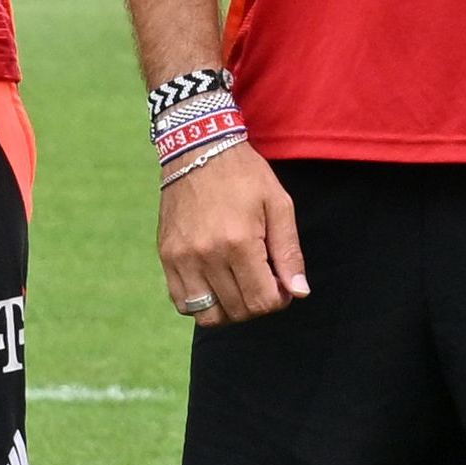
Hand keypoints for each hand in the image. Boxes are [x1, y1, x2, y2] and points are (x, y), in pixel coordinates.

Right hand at [162, 144, 309, 327]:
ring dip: (230, 309)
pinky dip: (202, 303)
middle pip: (238, 311)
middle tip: (264, 281)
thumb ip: (289, 253)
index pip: (261, 301)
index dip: (278, 300)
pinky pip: (183, 302)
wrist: (198, 150)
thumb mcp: (278, 205)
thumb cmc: (245, 175)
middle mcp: (206, 255)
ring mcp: (181, 258)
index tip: (281, 284)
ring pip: (208, 315)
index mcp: (238, 242)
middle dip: (258, 304)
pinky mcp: (166, 256)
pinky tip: (217, 283)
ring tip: (240, 285)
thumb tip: (298, 293)